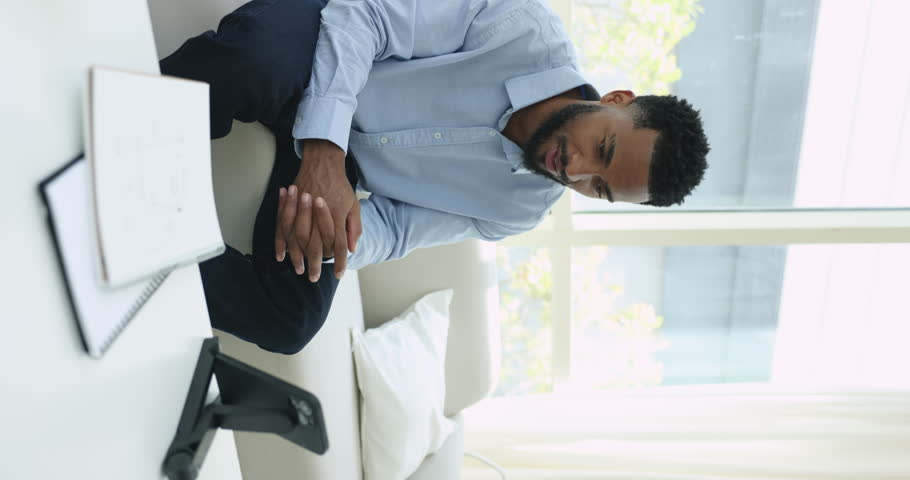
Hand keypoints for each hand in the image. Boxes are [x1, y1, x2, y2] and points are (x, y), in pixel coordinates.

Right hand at [274, 139, 360, 281]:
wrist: (323, 162)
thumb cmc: (340, 185)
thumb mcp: (353, 205)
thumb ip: (354, 228)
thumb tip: (352, 249)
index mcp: (337, 216)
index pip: (339, 244)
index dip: (340, 261)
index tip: (339, 275)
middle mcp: (320, 215)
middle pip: (316, 245)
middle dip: (315, 264)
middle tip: (313, 278)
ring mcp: (304, 210)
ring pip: (298, 239)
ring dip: (298, 257)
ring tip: (298, 269)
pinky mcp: (292, 205)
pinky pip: (283, 227)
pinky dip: (281, 242)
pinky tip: (281, 255)